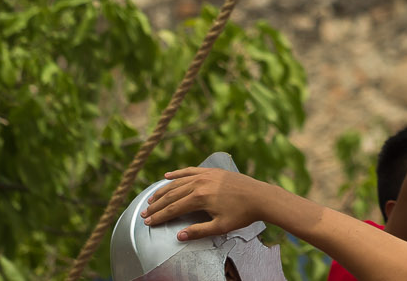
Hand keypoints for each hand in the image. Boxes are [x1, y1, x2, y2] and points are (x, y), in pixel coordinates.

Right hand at [139, 168, 282, 240]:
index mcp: (200, 198)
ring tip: (151, 199)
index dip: (159, 217)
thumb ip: (198, 231)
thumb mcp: (220, 227)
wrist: (261, 196)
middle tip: (144, 213)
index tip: (147, 223)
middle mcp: (201, 183)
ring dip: (163, 190)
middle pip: (172, 195)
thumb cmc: (242, 214)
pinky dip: (178, 173)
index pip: (173, 208)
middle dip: (157, 205)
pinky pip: (191, 170)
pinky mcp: (213, 171)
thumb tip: (179, 236)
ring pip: (178, 182)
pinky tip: (167, 176)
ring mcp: (207, 175)